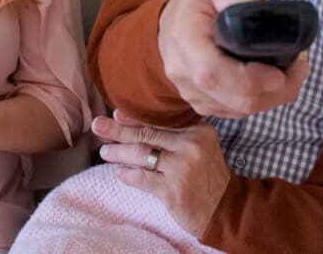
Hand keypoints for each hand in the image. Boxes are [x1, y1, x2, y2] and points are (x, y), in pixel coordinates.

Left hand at [94, 110, 230, 237]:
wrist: (225, 209)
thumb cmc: (205, 174)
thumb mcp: (196, 147)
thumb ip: (169, 133)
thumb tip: (124, 117)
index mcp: (198, 130)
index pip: (160, 120)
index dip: (134, 117)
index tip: (116, 113)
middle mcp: (191, 146)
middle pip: (147, 134)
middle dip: (118, 130)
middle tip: (98, 125)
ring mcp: (182, 169)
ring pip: (141, 155)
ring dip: (119, 153)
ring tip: (105, 152)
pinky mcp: (173, 191)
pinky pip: (142, 179)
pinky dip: (129, 175)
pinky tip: (121, 174)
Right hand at [157, 0, 308, 117]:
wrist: (170, 29)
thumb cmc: (194, 6)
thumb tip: (258, 9)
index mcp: (185, 44)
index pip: (214, 74)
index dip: (252, 78)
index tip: (280, 66)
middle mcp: (187, 78)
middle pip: (237, 100)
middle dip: (277, 87)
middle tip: (298, 61)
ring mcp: (196, 97)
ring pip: (244, 110)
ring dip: (275, 94)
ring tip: (290, 66)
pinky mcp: (207, 107)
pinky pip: (241, 112)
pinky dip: (263, 98)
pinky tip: (272, 77)